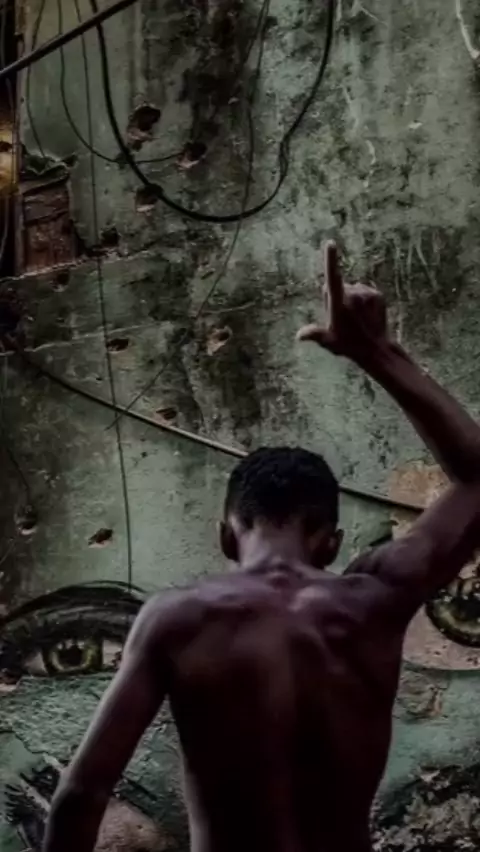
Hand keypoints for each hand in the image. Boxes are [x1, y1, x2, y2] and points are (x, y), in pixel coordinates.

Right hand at [296, 241, 388, 363]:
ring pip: (353, 289)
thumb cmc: (349, 346)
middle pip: (339, 287)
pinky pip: (365, 291)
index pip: (333, 277)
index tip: (331, 243)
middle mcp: (353, 295)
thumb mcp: (329, 341)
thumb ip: (314, 334)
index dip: (330, 259)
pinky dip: (363, 300)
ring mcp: (367, 294)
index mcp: (339, 304)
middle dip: (338, 296)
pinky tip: (365, 315)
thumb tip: (299, 336)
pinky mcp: (377, 294)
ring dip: (351, 298)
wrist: (376, 350)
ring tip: (355, 318)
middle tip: (342, 318)